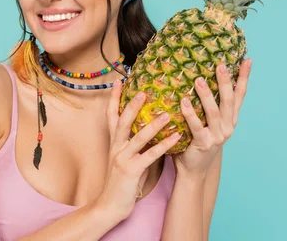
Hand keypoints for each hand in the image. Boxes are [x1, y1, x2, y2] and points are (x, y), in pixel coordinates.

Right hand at [97, 79, 180, 219]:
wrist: (110, 205)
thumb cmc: (121, 182)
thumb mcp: (124, 159)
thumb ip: (133, 145)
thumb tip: (148, 130)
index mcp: (114, 143)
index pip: (111, 115)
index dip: (114, 98)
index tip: (118, 81)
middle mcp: (116, 147)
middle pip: (123, 120)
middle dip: (132, 105)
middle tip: (143, 90)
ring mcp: (122, 158)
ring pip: (138, 136)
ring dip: (153, 124)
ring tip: (168, 112)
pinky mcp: (131, 170)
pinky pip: (150, 155)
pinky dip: (164, 145)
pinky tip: (176, 136)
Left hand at [174, 59, 252, 175]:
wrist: (194, 169)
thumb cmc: (197, 140)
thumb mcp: (207, 121)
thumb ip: (206, 104)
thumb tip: (197, 76)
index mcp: (230, 119)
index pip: (240, 95)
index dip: (244, 78)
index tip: (247, 61)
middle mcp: (228, 126)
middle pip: (229, 101)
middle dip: (226, 82)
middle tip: (221, 65)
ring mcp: (217, 136)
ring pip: (214, 112)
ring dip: (206, 95)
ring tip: (198, 80)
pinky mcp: (203, 143)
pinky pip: (197, 126)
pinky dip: (190, 113)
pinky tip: (184, 101)